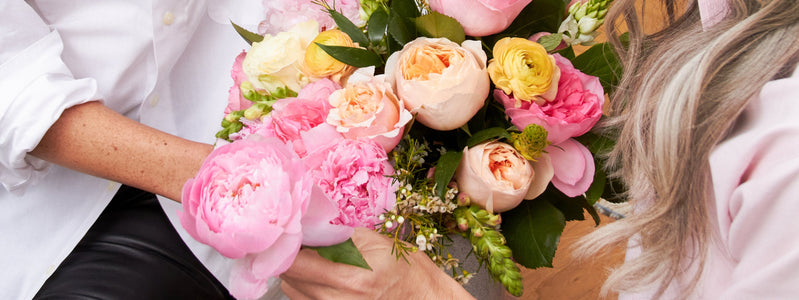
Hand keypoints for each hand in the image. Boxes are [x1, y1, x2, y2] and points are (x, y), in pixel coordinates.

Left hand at [280, 227, 474, 299]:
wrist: (424, 299)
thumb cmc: (406, 271)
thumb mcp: (376, 243)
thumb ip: (338, 235)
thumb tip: (308, 225)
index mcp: (350, 278)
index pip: (295, 262)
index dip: (286, 243)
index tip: (289, 230)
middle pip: (288, 276)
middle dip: (291, 255)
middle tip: (302, 241)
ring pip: (292, 289)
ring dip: (297, 272)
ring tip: (316, 260)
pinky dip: (305, 287)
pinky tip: (322, 278)